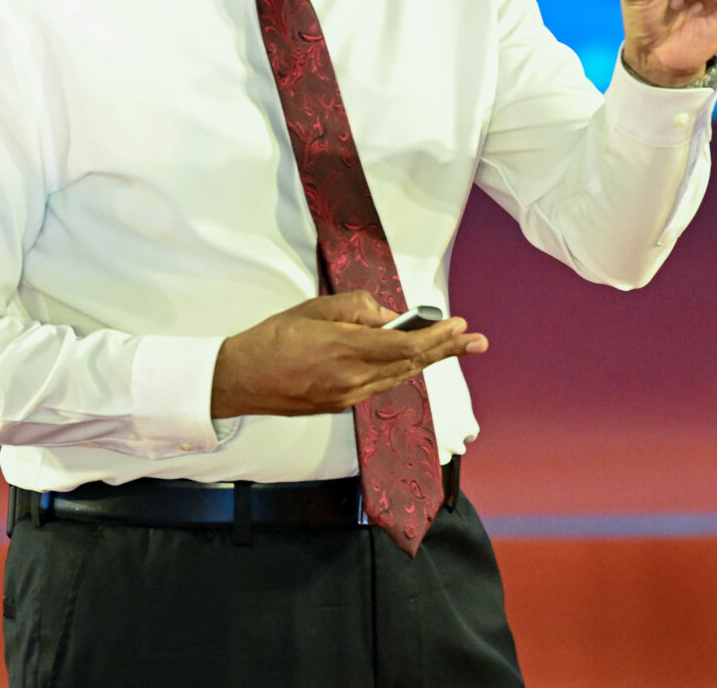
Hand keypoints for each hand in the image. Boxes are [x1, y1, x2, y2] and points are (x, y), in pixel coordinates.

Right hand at [208, 292, 486, 417]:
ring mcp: (347, 398)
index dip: (438, 337)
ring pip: (397, 377)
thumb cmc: (274, 337)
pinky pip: (379, 386)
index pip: (406, 346)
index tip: (461, 326)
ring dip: (426, 361)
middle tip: (476, 341)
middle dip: (446, 350)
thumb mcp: (315, 308)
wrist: (240, 379)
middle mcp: (353, 380)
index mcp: (346, 350)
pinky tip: (409, 360)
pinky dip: (398, 370)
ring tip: (450, 346)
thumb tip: (390, 316)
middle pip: (411, 365)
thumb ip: (357, 309)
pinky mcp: (339, 406)